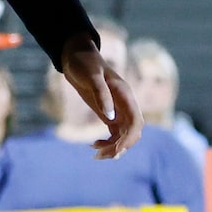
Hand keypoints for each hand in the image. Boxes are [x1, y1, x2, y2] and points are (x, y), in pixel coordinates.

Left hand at [58, 36, 138, 158]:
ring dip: (114, 147)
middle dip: (120, 146)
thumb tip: (111, 119)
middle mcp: (125, 104)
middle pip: (132, 132)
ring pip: (124, 135)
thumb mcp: (92, 76)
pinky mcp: (108, 113)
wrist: (75, 56)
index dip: (129, 138)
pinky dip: (108, 143)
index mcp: (125, 95)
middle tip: (100, 155)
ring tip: (96, 154)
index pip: (136, 122)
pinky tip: (94, 145)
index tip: (115, 151)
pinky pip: (115, 133)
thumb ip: (102, 95)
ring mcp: (118, 110)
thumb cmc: (84, 63)